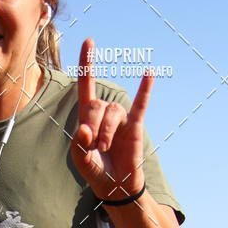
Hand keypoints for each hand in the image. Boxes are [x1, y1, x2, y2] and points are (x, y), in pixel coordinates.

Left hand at [71, 37, 153, 200]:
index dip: (87, 64)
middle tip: (94, 146)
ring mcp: (121, 118)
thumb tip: (84, 130)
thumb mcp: (81, 161)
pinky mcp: (135, 126)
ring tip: (105, 148)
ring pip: (113, 111)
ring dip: (106, 130)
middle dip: (92, 126)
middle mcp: (105, 113)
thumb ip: (78, 146)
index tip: (89, 42)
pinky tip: (149, 73)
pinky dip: (145, 90)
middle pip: (96, 105)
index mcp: (88, 117)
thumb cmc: (96, 170)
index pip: (86, 85)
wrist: (116, 185)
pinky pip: (141, 105)